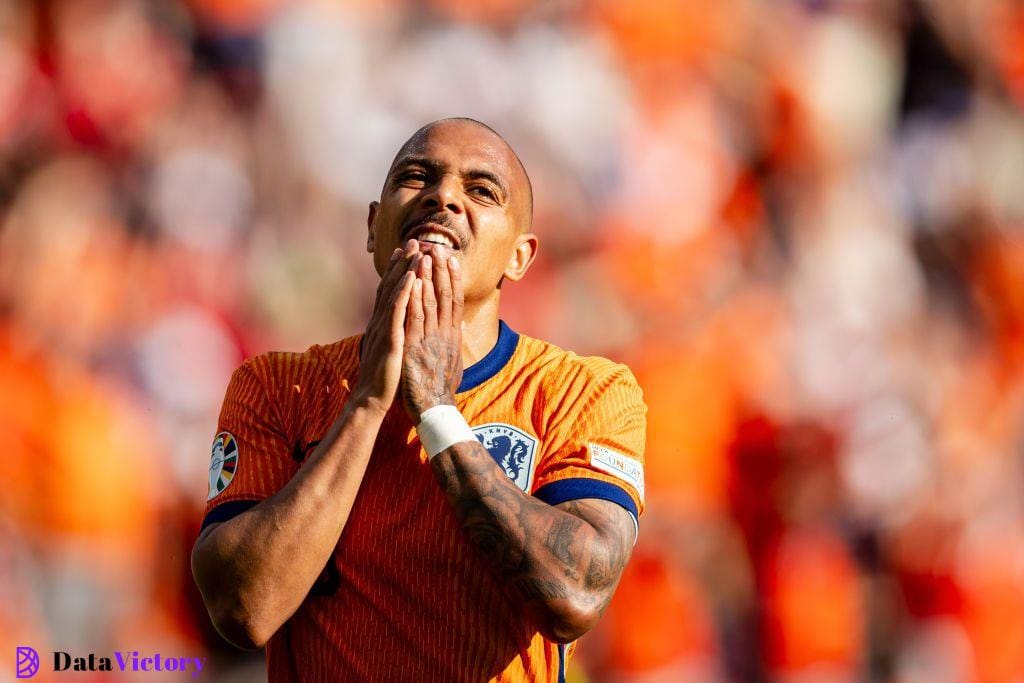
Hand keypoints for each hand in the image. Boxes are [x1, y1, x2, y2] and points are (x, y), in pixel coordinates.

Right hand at [352, 240, 418, 413]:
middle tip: (413, 241)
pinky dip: (403, 293)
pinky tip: (411, 278)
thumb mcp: (392, 350)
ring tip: (415, 252)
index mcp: (383, 324)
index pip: (391, 292)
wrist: (372, 399)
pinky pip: (397, 312)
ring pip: (394, 294)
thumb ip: (396, 334)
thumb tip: (401, 325)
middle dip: (403, 263)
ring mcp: (383, 328)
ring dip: (404, 271)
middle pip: (392, 286)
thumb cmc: (384, 378)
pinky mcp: (389, 338)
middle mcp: (381, 321)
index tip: (407, 252)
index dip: (398, 271)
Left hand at [401, 245, 463, 421]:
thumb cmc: (440, 386)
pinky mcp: (415, 347)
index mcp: (453, 335)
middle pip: (445, 295)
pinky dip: (413, 298)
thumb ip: (454, 339)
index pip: (455, 300)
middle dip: (441, 271)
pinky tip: (410, 282)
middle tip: (437, 248)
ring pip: (431, 302)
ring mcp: (431, 339)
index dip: (453, 278)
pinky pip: (414, 318)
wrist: (434, 408)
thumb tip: (459, 324)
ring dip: (427, 278)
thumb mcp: (452, 359)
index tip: (451, 259)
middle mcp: (445, 334)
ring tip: (424, 256)